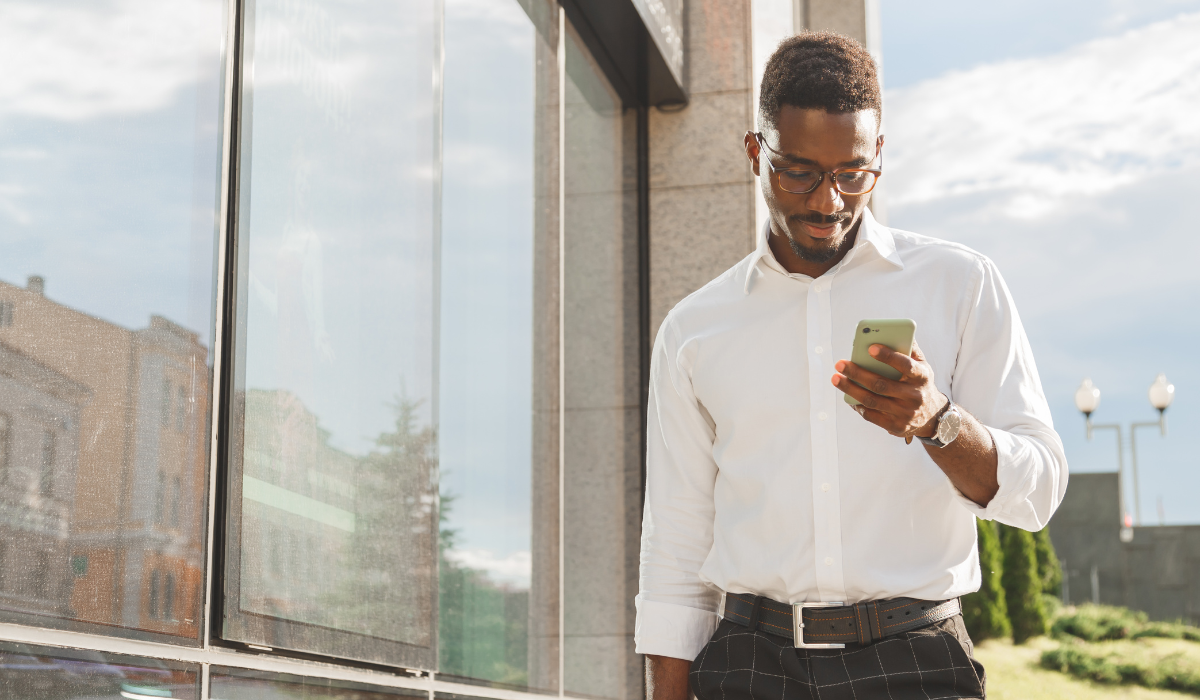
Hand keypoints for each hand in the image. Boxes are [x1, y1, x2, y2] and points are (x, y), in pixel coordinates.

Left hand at [831, 340, 947, 439]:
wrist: (932, 415)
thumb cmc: (920, 383)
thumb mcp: (923, 366)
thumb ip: (910, 349)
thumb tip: (894, 332)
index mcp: (922, 377)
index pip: (906, 365)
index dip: (888, 356)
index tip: (870, 347)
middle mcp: (914, 396)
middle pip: (881, 385)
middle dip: (857, 373)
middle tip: (839, 364)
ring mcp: (905, 413)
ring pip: (872, 401)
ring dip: (850, 389)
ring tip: (836, 378)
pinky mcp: (896, 426)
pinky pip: (871, 416)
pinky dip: (857, 405)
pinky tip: (848, 396)